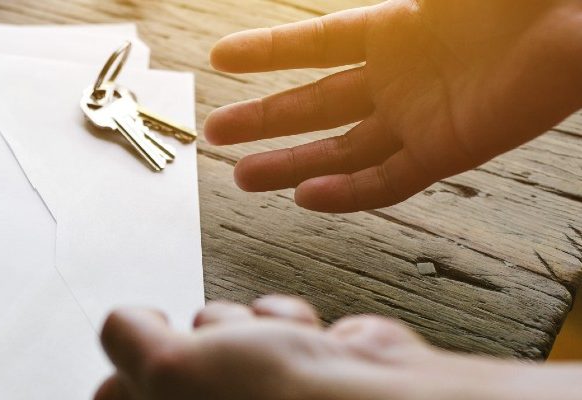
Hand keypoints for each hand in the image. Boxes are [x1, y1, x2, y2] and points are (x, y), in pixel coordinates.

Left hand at [95, 296, 435, 399]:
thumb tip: (126, 322)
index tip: (151, 359)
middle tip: (224, 357)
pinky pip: (268, 322)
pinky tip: (307, 340)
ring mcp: (260, 396)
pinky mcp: (300, 369)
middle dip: (201, 340)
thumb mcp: (166, 366)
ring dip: (245, 324)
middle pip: (171, 360)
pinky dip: (286, 321)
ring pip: (221, 330)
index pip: (117, 395)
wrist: (385, 398)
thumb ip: (126, 338)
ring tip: (274, 348)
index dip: (129, 372)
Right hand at [204, 0, 581, 212]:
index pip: (312, 44)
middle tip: (214, 135)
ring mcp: (419, 116)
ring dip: (290, 164)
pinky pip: (388, 179)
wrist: (579, 23)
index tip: (219, 58)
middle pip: (314, 104)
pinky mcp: (448, 150)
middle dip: (262, 120)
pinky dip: (347, 192)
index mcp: (392, 28)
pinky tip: (306, 196)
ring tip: (242, 177)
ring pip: (340, 149)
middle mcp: (397, 77)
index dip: (265, 51)